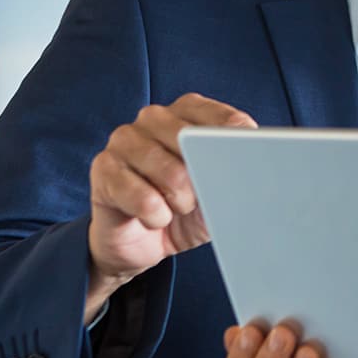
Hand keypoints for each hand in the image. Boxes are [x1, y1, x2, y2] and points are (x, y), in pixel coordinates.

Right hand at [88, 94, 255, 288]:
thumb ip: (233, 173)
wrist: (141, 244)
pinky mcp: (103, 168)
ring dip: (179, 201)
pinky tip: (152, 219)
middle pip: (194, 143)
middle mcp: (154, 118)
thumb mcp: (217, 194)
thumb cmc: (183, 212)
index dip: (237, 148)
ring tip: (175, 209)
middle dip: (203, 182)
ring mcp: (124, 139)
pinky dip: (155, 216)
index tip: (245, 168)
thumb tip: (254, 167)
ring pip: (169, 170)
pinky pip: (141, 196)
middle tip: (196, 201)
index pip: (224, 119)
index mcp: (187, 113)